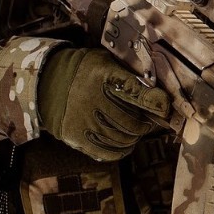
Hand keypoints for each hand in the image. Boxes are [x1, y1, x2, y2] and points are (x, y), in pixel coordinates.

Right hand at [37, 47, 171, 160]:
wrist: (47, 83)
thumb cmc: (86, 71)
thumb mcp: (105, 62)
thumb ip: (129, 75)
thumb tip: (157, 93)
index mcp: (103, 75)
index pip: (136, 92)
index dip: (155, 102)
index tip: (165, 107)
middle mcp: (93, 99)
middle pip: (133, 122)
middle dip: (147, 124)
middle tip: (150, 121)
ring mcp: (84, 121)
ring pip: (124, 139)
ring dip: (135, 137)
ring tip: (136, 130)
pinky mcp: (77, 137)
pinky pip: (109, 152)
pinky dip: (122, 150)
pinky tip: (125, 142)